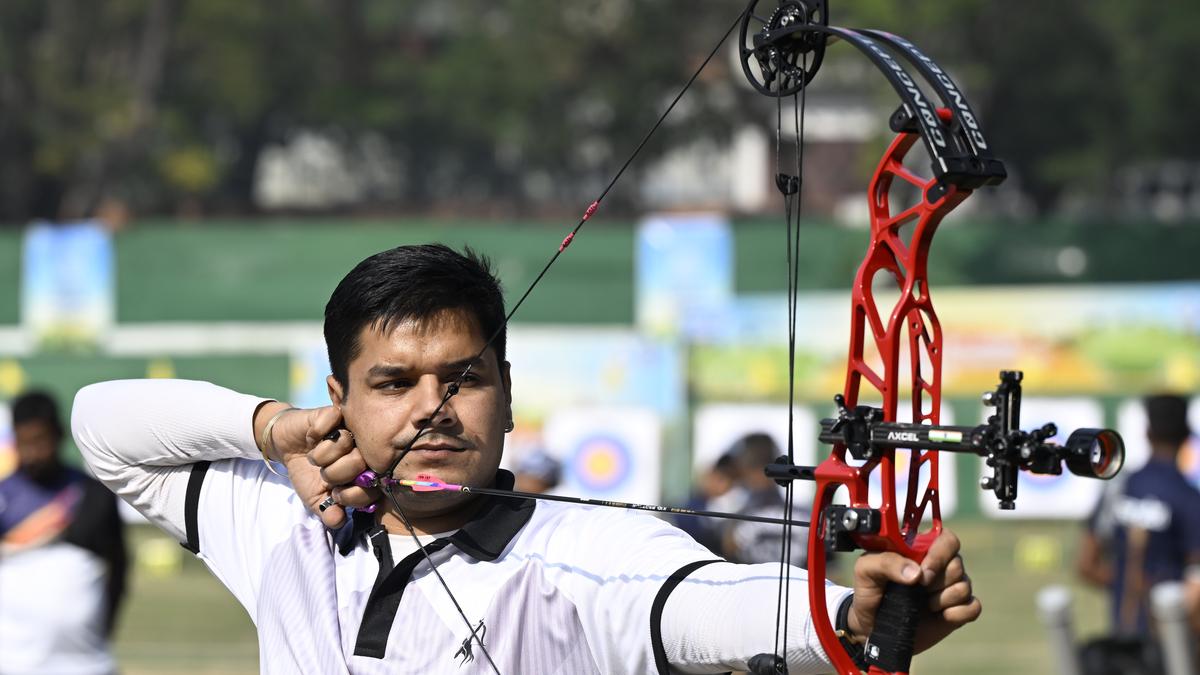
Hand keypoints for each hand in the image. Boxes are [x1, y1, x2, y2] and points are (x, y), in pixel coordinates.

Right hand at [255, 403, 380, 527]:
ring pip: (343, 442)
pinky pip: (330, 421)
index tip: (334, 494)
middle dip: (332, 473)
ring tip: (315, 452)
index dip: (350, 494)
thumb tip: (337, 520)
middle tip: (322, 471)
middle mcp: (362, 450)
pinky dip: (315, 433)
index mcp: (364, 473)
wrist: (287, 446)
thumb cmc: (306, 473)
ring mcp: (350, 429)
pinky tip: (312, 436)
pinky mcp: (335, 412)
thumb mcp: (315, 499)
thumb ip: (328, 513)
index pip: (372, 486)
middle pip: (358, 463)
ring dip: (321, 454)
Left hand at [847, 530, 980, 653]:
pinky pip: (973, 607)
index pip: (947, 539)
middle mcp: (940, 566)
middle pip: (957, 564)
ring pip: (965, 586)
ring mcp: (949, 588)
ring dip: (942, 599)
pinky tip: (939, 616)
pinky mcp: (956, 611)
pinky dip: (957, 614)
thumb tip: (916, 573)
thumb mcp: (866, 570)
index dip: (940, 555)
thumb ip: (887, 562)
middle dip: (937, 581)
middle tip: (918, 590)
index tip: (923, 573)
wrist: (871, 627)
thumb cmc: (869, 592)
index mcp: (921, 550)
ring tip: (923, 604)